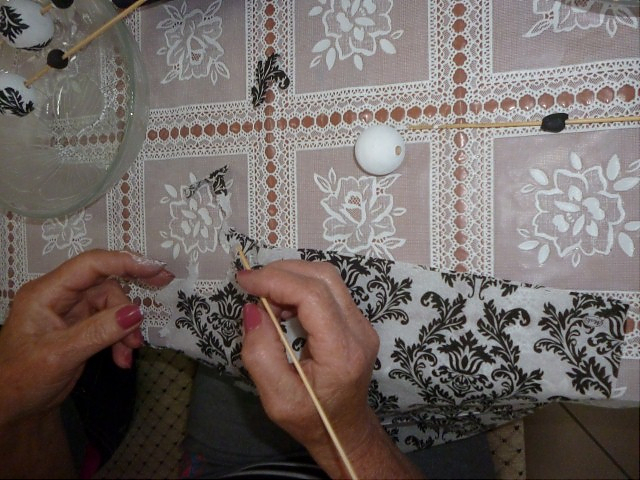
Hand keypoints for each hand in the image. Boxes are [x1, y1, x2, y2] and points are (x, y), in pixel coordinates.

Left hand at [0, 249, 173, 425]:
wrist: (11, 408)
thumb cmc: (22, 380)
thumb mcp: (60, 355)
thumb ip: (99, 332)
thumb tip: (136, 313)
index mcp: (46, 293)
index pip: (90, 265)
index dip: (124, 262)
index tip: (155, 268)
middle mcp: (59, 296)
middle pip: (106, 286)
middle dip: (128, 305)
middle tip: (161, 293)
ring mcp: (70, 312)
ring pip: (112, 307)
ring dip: (126, 329)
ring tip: (130, 352)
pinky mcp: (80, 328)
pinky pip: (110, 324)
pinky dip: (120, 340)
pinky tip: (121, 359)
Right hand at [238, 260, 421, 478]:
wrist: (344, 429)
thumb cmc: (311, 419)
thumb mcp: (276, 399)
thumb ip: (260, 354)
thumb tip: (252, 309)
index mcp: (342, 352)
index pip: (313, 296)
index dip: (276, 280)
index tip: (245, 281)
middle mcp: (359, 331)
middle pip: (324, 277)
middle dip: (282, 272)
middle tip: (252, 285)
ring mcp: (362, 324)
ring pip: (328, 278)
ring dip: (291, 278)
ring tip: (266, 299)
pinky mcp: (357, 321)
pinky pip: (329, 289)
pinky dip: (301, 287)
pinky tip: (282, 306)